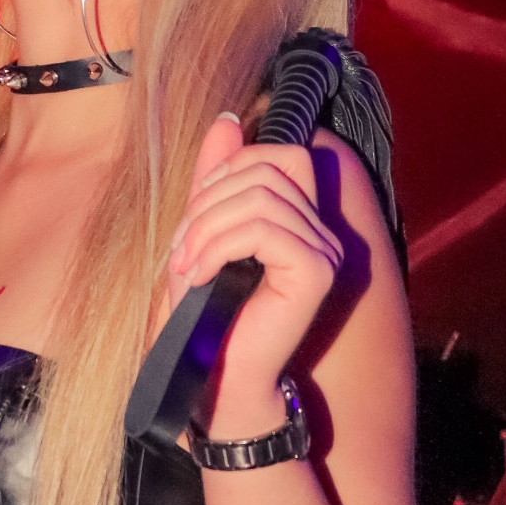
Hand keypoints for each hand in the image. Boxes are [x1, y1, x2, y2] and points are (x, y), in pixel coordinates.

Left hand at [168, 115, 342, 433]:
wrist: (210, 384)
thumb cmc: (202, 320)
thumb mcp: (199, 237)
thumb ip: (213, 183)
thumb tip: (229, 119)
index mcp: (300, 220)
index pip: (280, 155)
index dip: (231, 168)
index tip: (194, 215)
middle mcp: (321, 231)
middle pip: (269, 168)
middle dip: (209, 200)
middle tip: (181, 250)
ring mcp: (324, 251)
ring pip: (262, 198)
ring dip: (207, 227)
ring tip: (185, 268)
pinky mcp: (316, 272)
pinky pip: (266, 230)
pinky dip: (219, 245)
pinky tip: (199, 275)